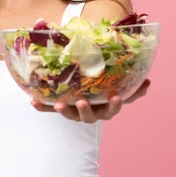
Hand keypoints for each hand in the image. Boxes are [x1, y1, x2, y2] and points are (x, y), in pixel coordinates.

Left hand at [31, 79, 150, 122]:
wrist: (90, 76)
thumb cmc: (103, 74)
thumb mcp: (110, 69)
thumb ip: (123, 69)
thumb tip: (141, 61)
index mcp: (105, 103)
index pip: (112, 107)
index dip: (115, 104)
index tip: (116, 97)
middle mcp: (92, 109)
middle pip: (90, 116)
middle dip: (86, 110)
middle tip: (82, 102)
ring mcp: (76, 110)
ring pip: (72, 114)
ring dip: (65, 110)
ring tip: (58, 105)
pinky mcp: (63, 106)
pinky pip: (51, 108)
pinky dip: (43, 107)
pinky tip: (34, 102)